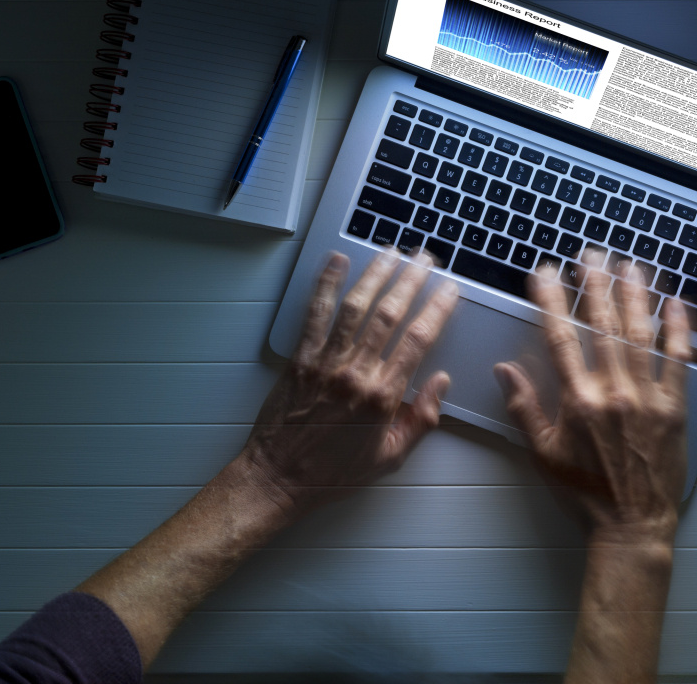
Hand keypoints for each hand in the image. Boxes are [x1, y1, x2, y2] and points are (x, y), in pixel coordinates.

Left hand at [241, 250, 457, 519]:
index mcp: (384, 397)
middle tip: (424, 258)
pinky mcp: (300, 358)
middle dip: (411, 280)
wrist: (280, 477)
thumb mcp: (390, 457)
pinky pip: (315, 315)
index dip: (438, 309)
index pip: (419, 340)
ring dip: (375, 275)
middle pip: (390, 314)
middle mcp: (356, 373)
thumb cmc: (335, 473)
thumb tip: (441, 382)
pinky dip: (326, 285)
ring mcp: (326, 362)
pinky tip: (336, 262)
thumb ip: (421, 419)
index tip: (450, 289)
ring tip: (390, 252)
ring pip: (356, 307)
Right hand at [495, 261, 690, 542]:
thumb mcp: (542, 452)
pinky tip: (675, 303)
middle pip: (602, 327)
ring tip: (628, 264)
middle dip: (594, 285)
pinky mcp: (676, 408)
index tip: (544, 274)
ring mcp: (649, 398)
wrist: (632, 525)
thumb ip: (523, 407)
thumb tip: (504, 369)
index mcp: (578, 402)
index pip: (560, 338)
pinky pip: (679, 361)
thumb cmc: (583, 490)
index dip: (551, 301)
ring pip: (641, 335)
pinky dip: (679, 330)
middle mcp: (614, 393)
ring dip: (634, 295)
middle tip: (589, 254)